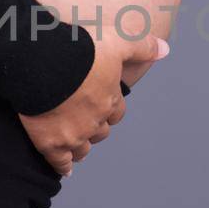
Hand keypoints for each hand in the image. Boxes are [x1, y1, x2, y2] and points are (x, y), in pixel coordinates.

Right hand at [19, 29, 169, 176]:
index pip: (116, 112)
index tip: (102, 105)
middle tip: (85, 121)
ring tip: (75, 145)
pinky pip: (60, 161)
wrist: (42, 64)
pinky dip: (63, 165)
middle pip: (100, 131)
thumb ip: (140, 46)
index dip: (110, 108)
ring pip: (83, 148)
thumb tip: (165, 50)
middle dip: (95, 127)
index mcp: (109, 99)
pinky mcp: (51, 143)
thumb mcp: (116, 40)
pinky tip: (65, 167)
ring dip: (81, 146)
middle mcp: (95, 121)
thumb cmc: (78, 50)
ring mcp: (73, 134)